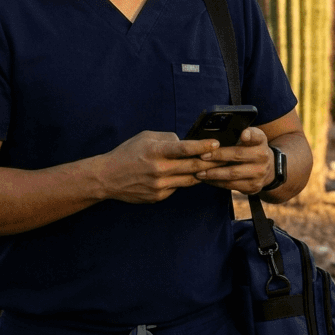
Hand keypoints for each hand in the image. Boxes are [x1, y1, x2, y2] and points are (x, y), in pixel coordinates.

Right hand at [94, 131, 223, 203]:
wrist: (108, 178)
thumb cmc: (127, 153)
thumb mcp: (145, 137)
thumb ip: (168, 138)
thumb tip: (185, 143)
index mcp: (155, 151)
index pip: (184, 149)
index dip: (202, 146)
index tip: (216, 144)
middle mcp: (159, 170)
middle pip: (192, 166)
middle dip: (211, 162)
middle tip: (225, 157)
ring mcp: (160, 186)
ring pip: (189, 179)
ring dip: (202, 173)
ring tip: (214, 167)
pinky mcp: (159, 196)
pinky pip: (177, 187)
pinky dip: (183, 181)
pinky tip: (186, 176)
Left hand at [194, 127, 274, 193]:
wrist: (267, 169)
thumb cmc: (250, 149)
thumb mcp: (250, 137)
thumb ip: (240, 132)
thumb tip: (222, 132)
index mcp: (261, 141)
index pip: (256, 136)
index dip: (250, 135)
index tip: (243, 134)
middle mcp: (263, 157)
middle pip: (238, 155)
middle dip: (218, 156)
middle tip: (202, 156)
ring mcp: (259, 174)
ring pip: (233, 173)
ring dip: (214, 173)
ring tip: (199, 172)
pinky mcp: (253, 187)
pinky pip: (232, 185)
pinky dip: (217, 182)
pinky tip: (207, 179)